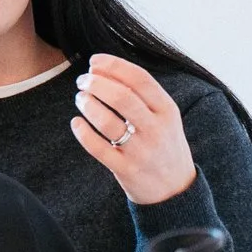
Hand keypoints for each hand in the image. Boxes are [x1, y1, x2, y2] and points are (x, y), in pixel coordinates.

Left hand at [71, 54, 197, 205]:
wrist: (175, 189)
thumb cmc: (163, 145)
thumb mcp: (165, 117)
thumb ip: (142, 95)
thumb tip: (103, 70)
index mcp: (167, 110)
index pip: (139, 79)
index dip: (113, 66)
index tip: (94, 61)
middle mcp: (156, 129)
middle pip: (122, 97)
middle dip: (96, 83)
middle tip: (82, 81)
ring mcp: (141, 151)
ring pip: (107, 121)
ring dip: (88, 104)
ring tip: (80, 98)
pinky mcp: (126, 169)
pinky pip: (98, 148)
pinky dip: (83, 133)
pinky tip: (76, 123)